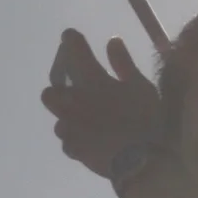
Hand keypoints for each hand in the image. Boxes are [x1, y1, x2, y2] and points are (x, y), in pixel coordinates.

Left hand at [42, 30, 162, 180]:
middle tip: (76, 93)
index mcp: (91, 80)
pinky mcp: (73, 149)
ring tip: (88, 123)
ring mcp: (70, 127)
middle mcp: (73, 101)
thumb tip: (112, 41)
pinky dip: (77, 141)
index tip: (71, 37)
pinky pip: (68, 143)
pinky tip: (91, 143)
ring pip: (58, 120)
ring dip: (70, 119)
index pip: (72, 49)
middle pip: (50, 91)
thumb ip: (123, 64)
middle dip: (60, 90)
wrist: (142, 161)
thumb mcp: (141, 86)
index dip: (71, 40)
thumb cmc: (146, 119)